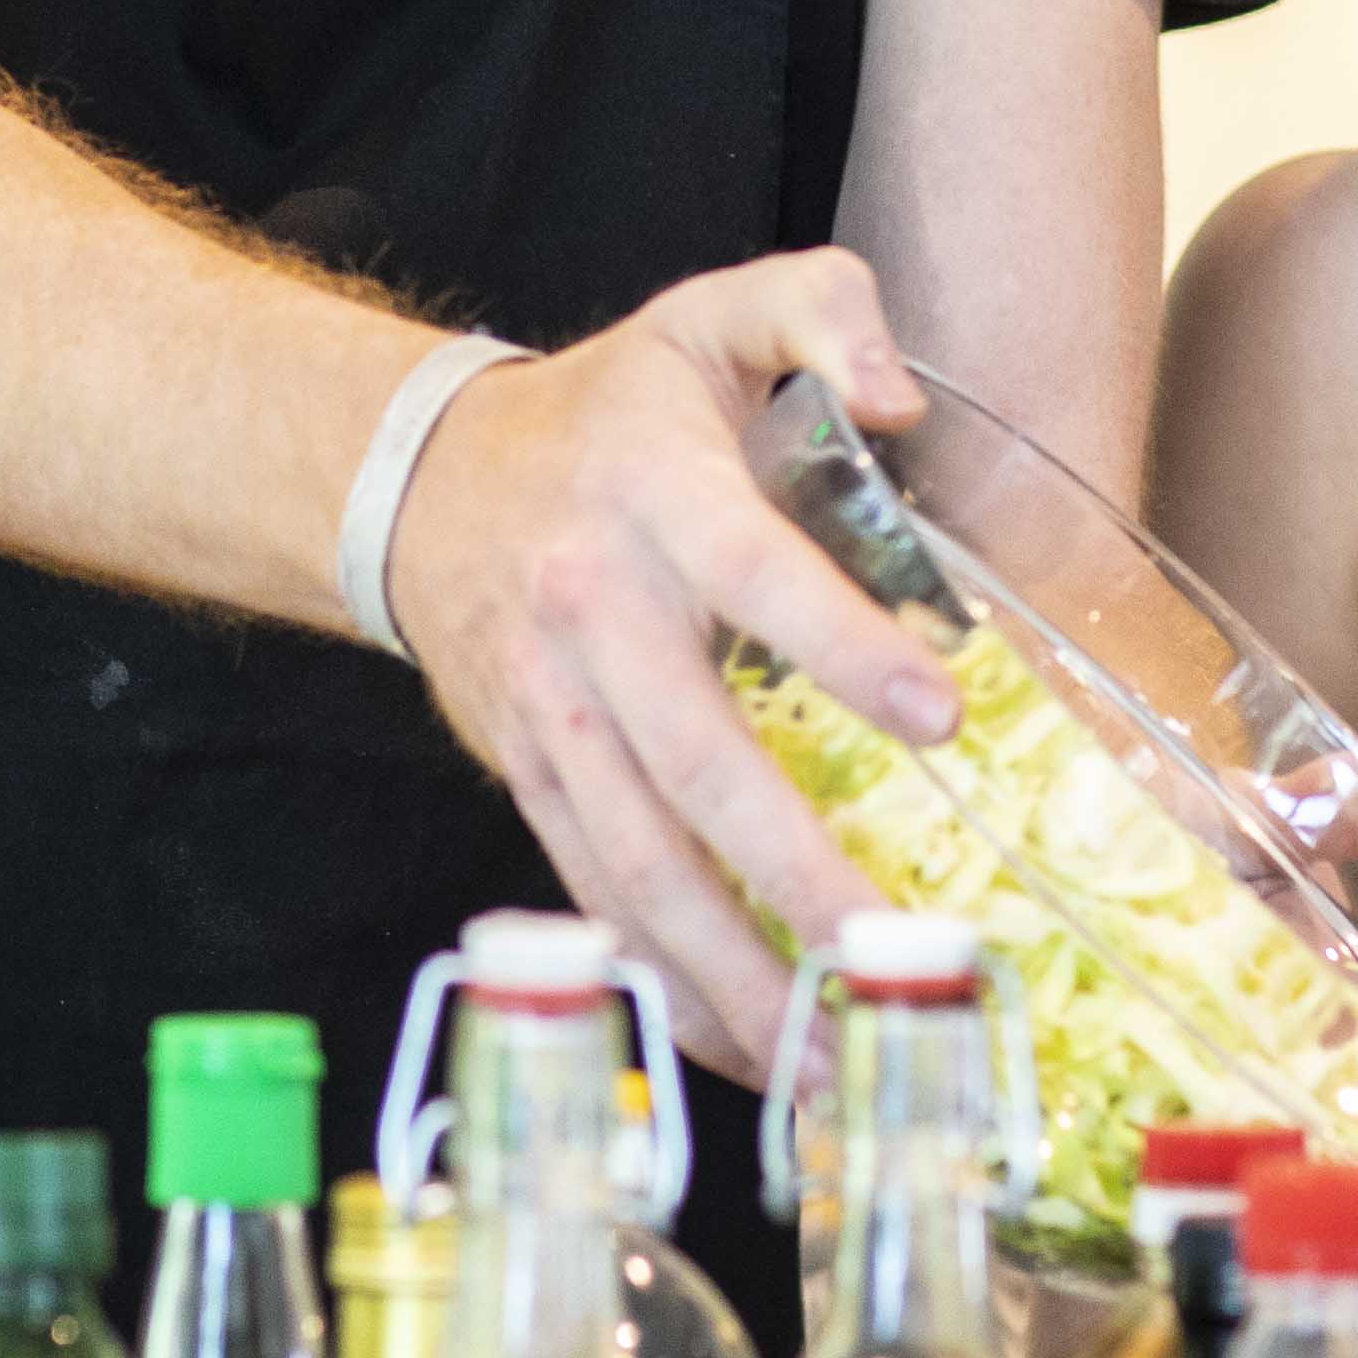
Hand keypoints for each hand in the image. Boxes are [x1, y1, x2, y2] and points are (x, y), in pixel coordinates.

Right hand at [376, 250, 968, 1080]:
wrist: (418, 478)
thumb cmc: (608, 409)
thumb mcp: (711, 315)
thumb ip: (823, 309)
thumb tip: (905, 401)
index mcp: (654, 496)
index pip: (753, 573)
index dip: (843, 644)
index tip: (939, 713)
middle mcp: (595, 615)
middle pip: (694, 761)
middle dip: (794, 868)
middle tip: (894, 949)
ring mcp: (551, 712)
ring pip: (636, 859)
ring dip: (730, 967)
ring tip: (826, 1048)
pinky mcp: (527, 776)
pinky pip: (596, 892)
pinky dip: (665, 978)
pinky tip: (744, 1048)